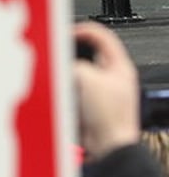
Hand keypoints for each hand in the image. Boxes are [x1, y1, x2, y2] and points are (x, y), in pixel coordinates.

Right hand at [73, 21, 140, 160]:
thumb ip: (72, 63)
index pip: (100, 34)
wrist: (107, 147)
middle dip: (70, 54)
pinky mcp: (89, 104)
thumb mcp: (86, 77)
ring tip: (59, 78)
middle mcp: (112, 76)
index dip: (80, 29)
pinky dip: (64, 89)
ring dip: (66, 74)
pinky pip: (72, 89)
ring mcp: (101, 90)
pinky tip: (60, 94)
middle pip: (87, 53)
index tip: (63, 34)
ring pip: (77, 72)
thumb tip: (60, 63)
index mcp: (120, 65)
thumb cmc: (109, 116)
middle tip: (56, 55)